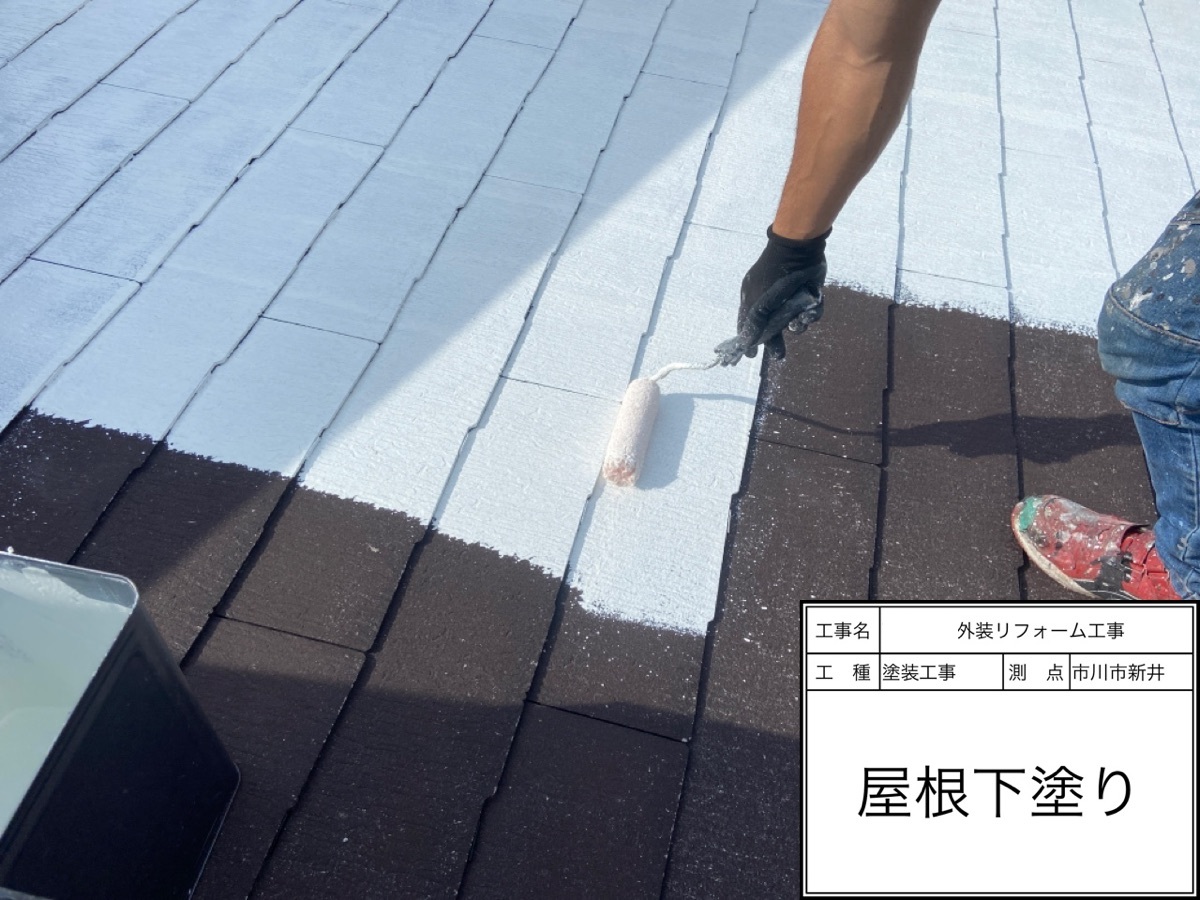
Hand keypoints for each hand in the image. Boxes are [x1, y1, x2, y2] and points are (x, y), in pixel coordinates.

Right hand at [714, 225, 828, 364]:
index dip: (751, 340)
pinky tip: (809, 311)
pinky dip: (811, 315)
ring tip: (798, 322)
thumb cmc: (773, 275)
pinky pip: (811, 314)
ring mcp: (792, 299)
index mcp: (756, 300)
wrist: (800, 251)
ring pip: (794, 323)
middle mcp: (773, 302)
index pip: (750, 325)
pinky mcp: (810, 296)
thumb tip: (745, 343)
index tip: (752, 354)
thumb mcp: (758, 301)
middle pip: (773, 329)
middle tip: (779, 355)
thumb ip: (753, 323)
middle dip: (776, 343)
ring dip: (797, 326)